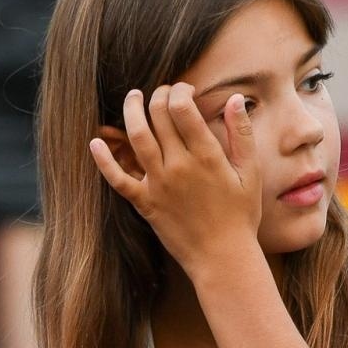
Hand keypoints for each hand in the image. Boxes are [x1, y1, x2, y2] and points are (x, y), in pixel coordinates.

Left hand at [90, 84, 262, 274]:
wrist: (223, 258)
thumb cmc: (240, 216)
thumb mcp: (251, 174)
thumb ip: (241, 134)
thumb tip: (233, 99)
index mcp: (207, 156)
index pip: (182, 108)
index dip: (180, 90)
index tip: (185, 89)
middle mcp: (179, 166)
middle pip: (158, 116)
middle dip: (158, 96)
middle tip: (162, 92)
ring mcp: (159, 184)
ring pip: (137, 137)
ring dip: (131, 111)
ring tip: (133, 98)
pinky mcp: (145, 203)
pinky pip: (117, 178)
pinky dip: (104, 160)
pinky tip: (96, 142)